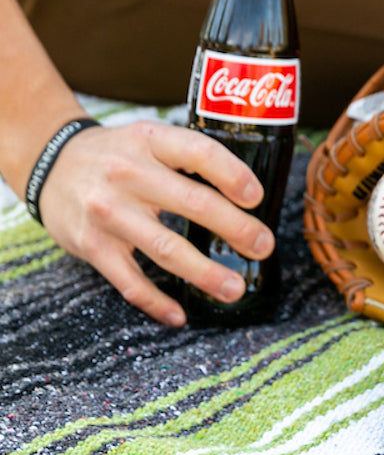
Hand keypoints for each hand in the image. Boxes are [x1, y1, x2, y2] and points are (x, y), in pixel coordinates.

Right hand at [37, 120, 274, 326]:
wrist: (49, 162)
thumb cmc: (117, 155)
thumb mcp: (149, 139)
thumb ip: (189, 159)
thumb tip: (250, 196)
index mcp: (150, 141)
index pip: (199, 152)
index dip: (233, 175)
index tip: (257, 198)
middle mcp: (127, 173)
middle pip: (193, 203)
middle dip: (236, 229)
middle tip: (263, 247)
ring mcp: (108, 211)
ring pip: (166, 248)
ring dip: (205, 273)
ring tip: (235, 288)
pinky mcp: (92, 245)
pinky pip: (129, 281)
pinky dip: (156, 302)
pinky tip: (180, 315)